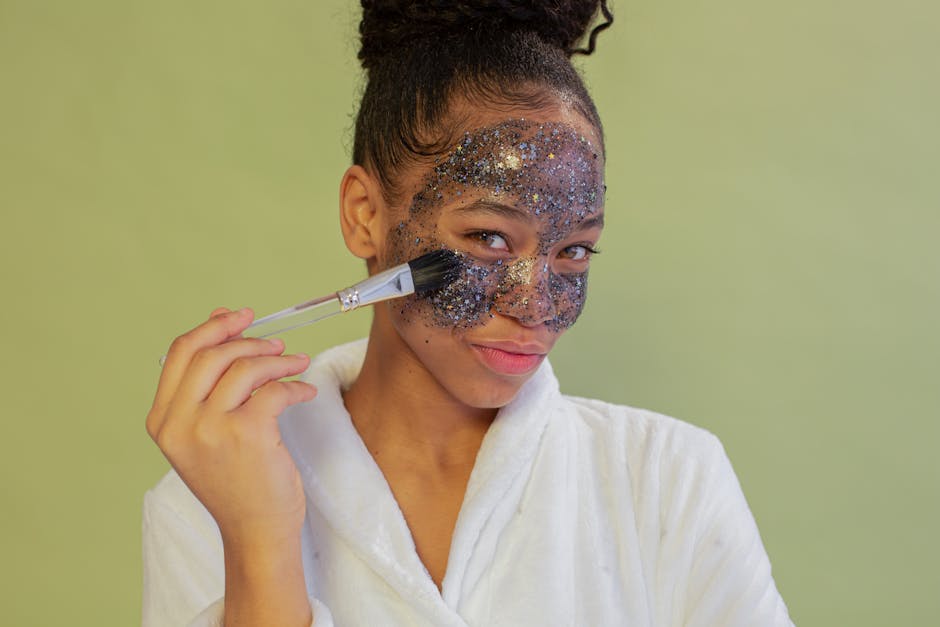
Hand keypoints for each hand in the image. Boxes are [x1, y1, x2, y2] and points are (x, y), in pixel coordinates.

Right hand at [146, 307, 316, 544]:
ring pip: (245, 368)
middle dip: (250, 340)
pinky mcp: (246, 434)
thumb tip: (221, 319)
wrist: (255, 530)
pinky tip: (305, 391)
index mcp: (162, 420)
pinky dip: (295, 385)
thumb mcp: (207, 431)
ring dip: (277, 360)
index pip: (181, 352)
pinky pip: (274, 389)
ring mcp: (210, 429)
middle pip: (212, 353)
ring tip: (296, 364)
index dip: (213, 327)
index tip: (241, 317)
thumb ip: (208, 382)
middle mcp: (179, 424)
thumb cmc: (237, 480)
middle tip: (278, 345)